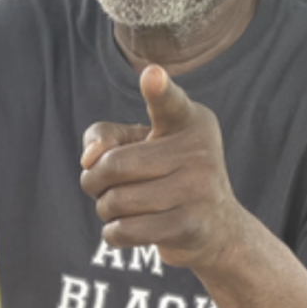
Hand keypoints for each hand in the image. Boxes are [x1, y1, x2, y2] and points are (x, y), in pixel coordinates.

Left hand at [79, 64, 243, 269]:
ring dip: (105, 210)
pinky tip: (125, 229)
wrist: (217, 228)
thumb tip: (89, 159)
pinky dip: (113, 233)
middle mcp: (199, 151)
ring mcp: (197, 190)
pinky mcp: (188, 226)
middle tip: (101, 187)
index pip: (169, 103)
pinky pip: (126, 230)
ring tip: (122, 208)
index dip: (158, 89)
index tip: (152, 74)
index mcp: (189, 121)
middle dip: (94, 181)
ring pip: (116, 201)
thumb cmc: (167, 177)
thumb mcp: (140, 145)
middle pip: (114, 165)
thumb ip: (105, 136)